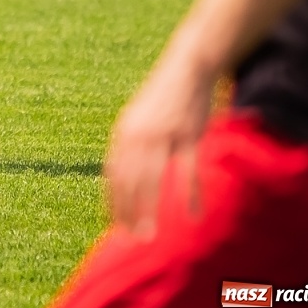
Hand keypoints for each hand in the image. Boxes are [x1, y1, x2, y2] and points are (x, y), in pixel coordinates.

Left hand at [103, 52, 214, 239]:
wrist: (186, 69)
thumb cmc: (161, 99)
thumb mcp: (137, 119)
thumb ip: (130, 145)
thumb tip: (119, 173)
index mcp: (124, 133)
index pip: (114, 174)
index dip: (113, 200)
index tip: (114, 223)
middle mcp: (140, 136)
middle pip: (130, 181)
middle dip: (128, 211)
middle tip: (130, 237)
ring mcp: (165, 136)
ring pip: (153, 180)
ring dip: (149, 209)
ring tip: (150, 234)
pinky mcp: (190, 135)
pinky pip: (189, 171)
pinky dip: (190, 195)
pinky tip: (193, 215)